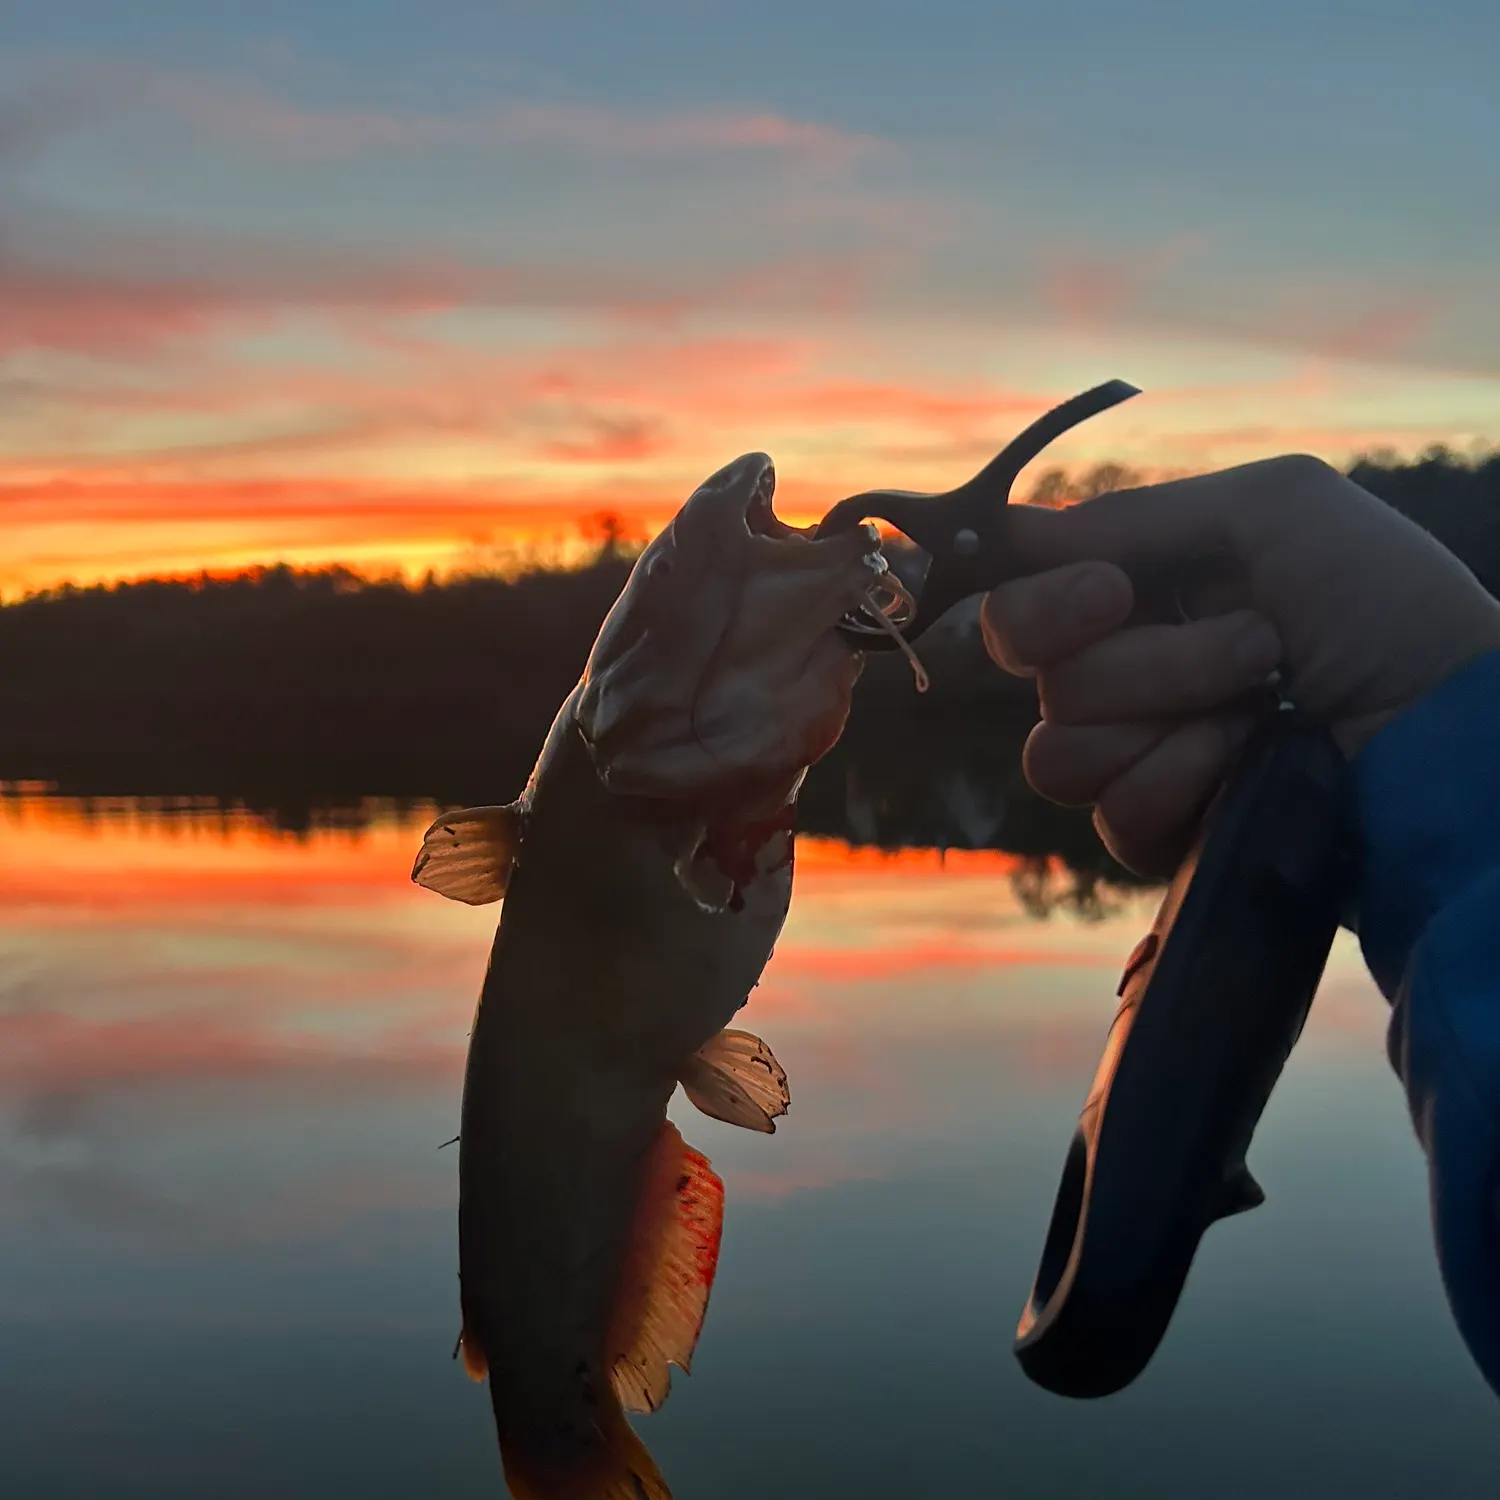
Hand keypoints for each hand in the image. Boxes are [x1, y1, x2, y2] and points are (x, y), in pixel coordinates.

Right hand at [983, 455, 1499, 876]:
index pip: (1018, 608)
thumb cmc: (1386, 605)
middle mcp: (1128, 677)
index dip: (1044, 604)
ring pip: (1060, 752)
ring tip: (1263, 707)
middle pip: (1041, 678)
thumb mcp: (1274, 509)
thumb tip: (1007, 530)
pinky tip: (1248, 764)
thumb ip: (1134, 514)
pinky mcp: (1165, 830)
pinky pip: (1110, 815)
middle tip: (1255, 644)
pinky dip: (1184, 782)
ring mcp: (1143, 757)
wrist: (1452, 729)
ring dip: (1173, 718)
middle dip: (1150, 660)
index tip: (1114, 593)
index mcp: (1140, 599)